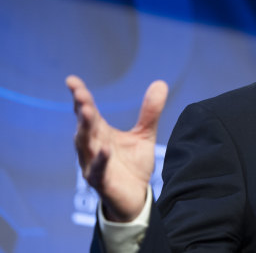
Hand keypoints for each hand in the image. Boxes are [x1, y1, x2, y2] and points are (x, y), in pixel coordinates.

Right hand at [67, 75, 168, 221]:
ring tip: (88, 112)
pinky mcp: (101, 182)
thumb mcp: (145, 135)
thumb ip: (150, 112)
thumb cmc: (133, 165)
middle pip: (84, 126)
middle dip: (82, 110)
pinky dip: (100, 160)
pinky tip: (105, 150)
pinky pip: (98, 171)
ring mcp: (93, 164)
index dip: (80, 96)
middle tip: (80, 95)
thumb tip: (160, 83)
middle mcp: (92, 146)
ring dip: (85, 129)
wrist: (136, 196)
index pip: (88, 112)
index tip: (72, 80)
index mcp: (100, 133)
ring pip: (85, 145)